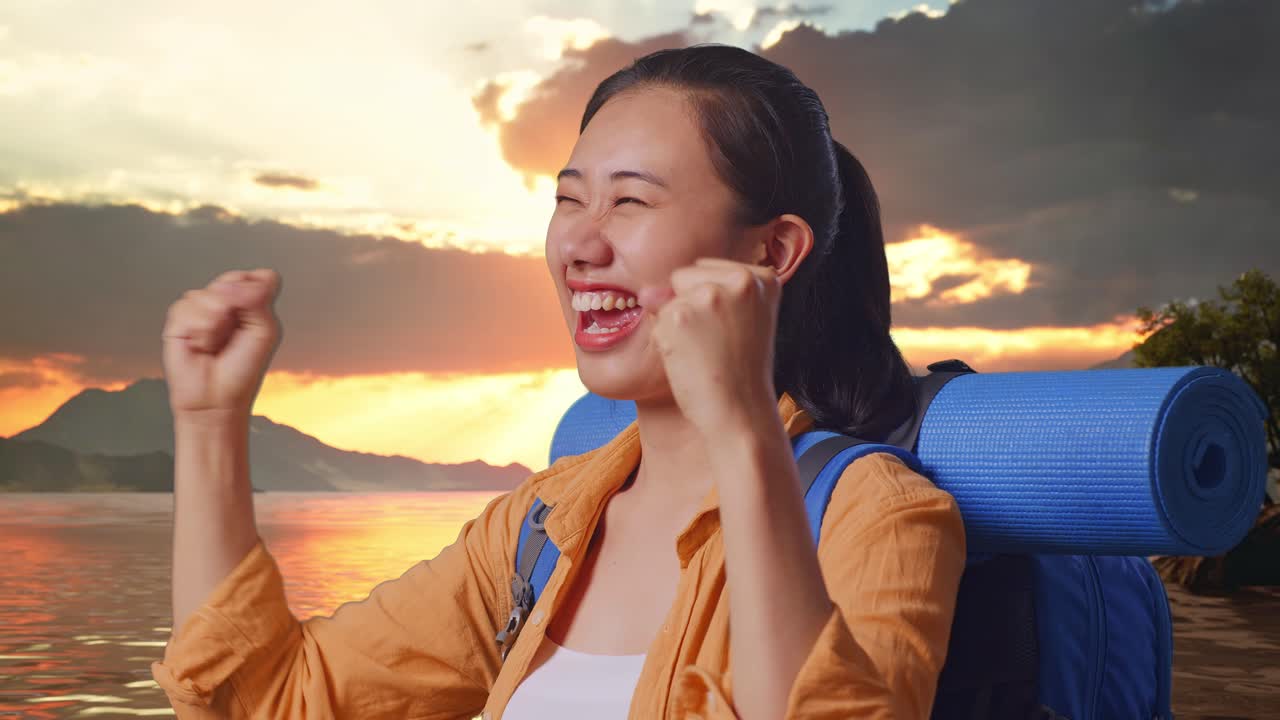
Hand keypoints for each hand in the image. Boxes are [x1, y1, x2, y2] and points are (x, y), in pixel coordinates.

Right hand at [161, 268, 283, 424]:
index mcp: (252, 305)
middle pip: (232, 278)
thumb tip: (234, 282)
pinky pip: (187, 307)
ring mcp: (202, 309)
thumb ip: (257, 300)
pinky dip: (199, 330)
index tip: (255, 315)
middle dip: (235, 306)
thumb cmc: (243, 369)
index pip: (259, 277)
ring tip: (216, 343)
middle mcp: (227, 303)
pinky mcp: (179, 320)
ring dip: (215, 323)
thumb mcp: (264, 332)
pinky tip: (201, 345)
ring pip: (207, 294)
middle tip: (234, 332)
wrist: (216, 398)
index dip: (256, 290)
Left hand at [638, 257, 780, 436]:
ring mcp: (708, 294)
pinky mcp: (679, 314)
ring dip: (676, 326)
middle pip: (683, 276)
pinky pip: (656, 321)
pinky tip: (689, 360)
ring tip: (705, 352)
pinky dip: (665, 343)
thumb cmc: (739, 372)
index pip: (707, 270)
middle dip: (689, 306)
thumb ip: (696, 295)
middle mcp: (739, 278)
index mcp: (761, 277)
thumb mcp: (737, 322)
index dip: (709, 304)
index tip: (732, 331)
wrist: (741, 413)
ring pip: (667, 299)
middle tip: (716, 343)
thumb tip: (645, 293)